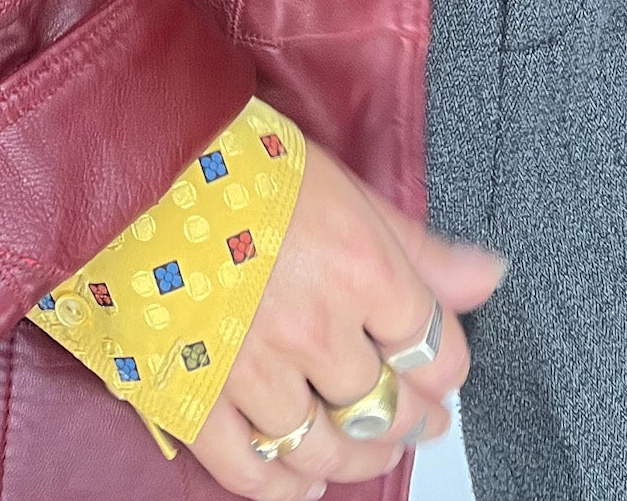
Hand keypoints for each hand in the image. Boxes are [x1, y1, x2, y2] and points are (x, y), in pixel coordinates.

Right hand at [183, 142, 506, 498]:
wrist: (137, 160)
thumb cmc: (238, 159)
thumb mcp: (341, 186)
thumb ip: (415, 245)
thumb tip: (489, 276)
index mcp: (360, 269)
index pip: (435, 351)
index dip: (444, 369)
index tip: (437, 371)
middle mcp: (315, 328)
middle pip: (386, 407)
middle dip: (406, 417)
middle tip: (411, 417)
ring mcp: (252, 368)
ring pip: (326, 448)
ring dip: (354, 456)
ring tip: (363, 447)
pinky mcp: (192, 394)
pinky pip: (250, 470)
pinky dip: (282, 486)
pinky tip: (300, 478)